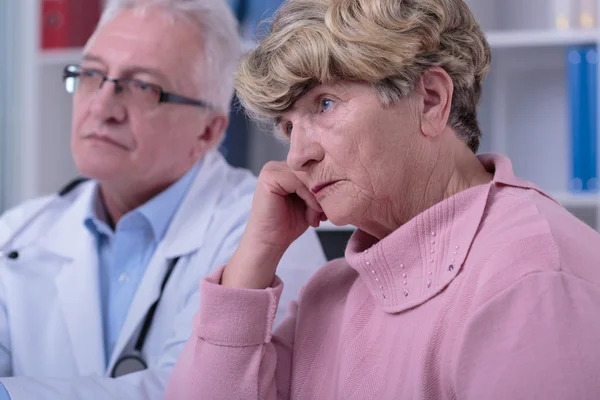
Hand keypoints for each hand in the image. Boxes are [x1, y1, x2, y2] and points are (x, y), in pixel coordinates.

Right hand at [221, 161, 325, 288]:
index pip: (316, 168)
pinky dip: (309, 198)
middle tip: (324, 215)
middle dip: (323, 193)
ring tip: (317, 217)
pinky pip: (297, 180)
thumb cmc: (289, 224)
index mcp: (289, 169)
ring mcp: (272, 169)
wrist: (270, 242)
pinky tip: (310, 215)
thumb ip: (319, 187)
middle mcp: (279, 165)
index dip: (326, 187)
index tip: (329, 210)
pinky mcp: (268, 177)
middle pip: (312, 170)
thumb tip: (340, 178)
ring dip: (317, 198)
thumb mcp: (310, 202)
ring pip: (307, 175)